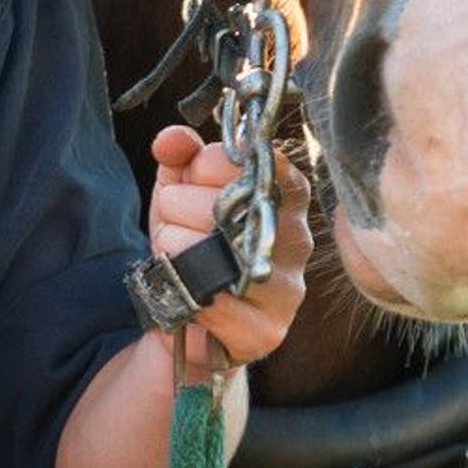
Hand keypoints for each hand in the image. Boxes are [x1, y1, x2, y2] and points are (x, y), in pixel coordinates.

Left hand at [146, 124, 310, 369]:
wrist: (190, 317)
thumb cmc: (193, 244)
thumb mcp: (181, 191)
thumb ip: (180, 156)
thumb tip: (170, 139)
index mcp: (286, 193)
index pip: (238, 159)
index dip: (200, 170)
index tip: (195, 185)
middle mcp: (298, 236)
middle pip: (217, 202)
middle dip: (177, 213)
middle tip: (181, 231)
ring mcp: (288, 285)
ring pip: (206, 250)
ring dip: (173, 252)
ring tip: (180, 261)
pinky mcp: (269, 328)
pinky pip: (211, 300)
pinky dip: (184, 292)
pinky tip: (187, 292)